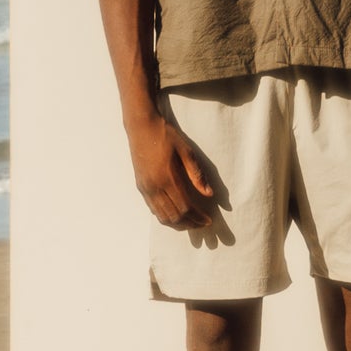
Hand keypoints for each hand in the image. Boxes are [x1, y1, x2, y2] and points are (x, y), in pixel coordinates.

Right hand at [128, 113, 215, 230]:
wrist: (141, 126)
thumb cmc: (165, 135)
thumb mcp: (186, 151)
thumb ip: (197, 174)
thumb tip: (209, 194)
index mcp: (167, 179)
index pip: (185, 207)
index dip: (198, 217)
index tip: (208, 220)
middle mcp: (154, 187)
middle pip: (173, 216)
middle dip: (190, 224)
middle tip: (202, 224)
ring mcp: (145, 188)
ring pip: (162, 216)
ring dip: (177, 224)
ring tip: (191, 223)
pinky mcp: (141, 186)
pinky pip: (153, 209)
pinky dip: (165, 217)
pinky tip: (175, 215)